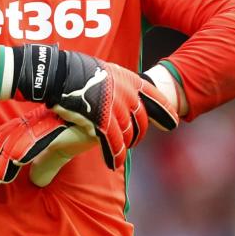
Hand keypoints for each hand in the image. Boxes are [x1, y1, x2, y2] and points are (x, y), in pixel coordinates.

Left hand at [0, 107, 96, 186]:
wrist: (114, 109)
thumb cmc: (88, 123)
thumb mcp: (64, 148)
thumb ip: (48, 162)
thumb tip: (36, 180)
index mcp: (39, 123)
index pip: (10, 133)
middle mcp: (41, 120)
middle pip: (10, 136)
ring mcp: (51, 122)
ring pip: (22, 140)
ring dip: (7, 160)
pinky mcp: (63, 126)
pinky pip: (41, 139)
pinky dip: (27, 149)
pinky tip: (16, 159)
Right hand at [12, 45, 178, 169]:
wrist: (61, 74)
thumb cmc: (80, 72)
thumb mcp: (108, 72)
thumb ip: (121, 86)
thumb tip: (128, 96)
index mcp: (131, 81)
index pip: (156, 99)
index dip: (165, 113)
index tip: (173, 124)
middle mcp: (128, 96)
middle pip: (142, 121)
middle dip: (140, 134)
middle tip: (134, 141)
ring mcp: (116, 109)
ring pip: (128, 134)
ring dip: (126, 145)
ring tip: (121, 151)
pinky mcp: (102, 122)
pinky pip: (114, 144)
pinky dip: (116, 155)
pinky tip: (114, 163)